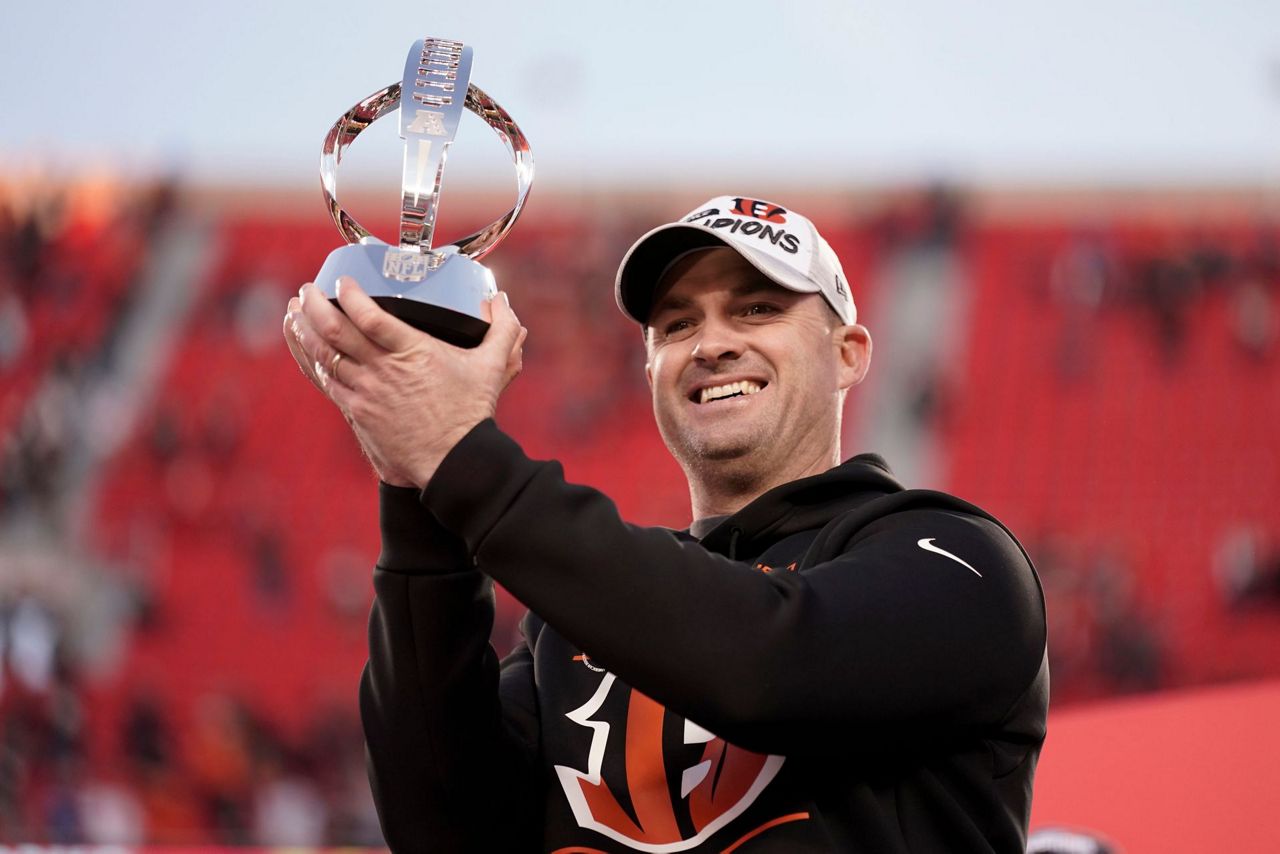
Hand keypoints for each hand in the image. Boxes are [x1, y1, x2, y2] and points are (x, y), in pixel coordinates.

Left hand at [283, 276, 525, 487]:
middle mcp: (384, 371)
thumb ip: (502, 330)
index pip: (370, 317)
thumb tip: (501, 300)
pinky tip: (305, 347)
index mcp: (414, 352)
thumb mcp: (492, 367)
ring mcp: (367, 392)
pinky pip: (326, 381)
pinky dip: (311, 360)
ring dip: (306, 330)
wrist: (453, 461)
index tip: (343, 281)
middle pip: (337, 331)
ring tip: (296, 311)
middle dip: (315, 305)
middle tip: (308, 289)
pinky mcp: (358, 412)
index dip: (350, 295)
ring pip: (325, 355)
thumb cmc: (470, 414)